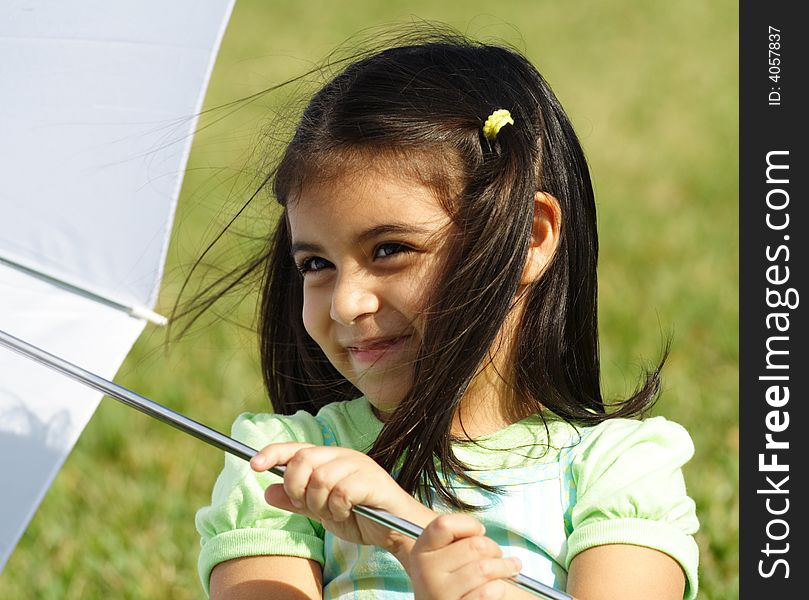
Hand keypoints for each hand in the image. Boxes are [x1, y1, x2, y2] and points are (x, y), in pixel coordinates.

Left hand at [249, 442, 435, 551]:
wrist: (396, 531)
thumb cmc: (362, 516)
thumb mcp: (322, 511)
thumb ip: (297, 501)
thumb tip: (267, 490)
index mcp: (330, 458)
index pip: (296, 449)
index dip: (273, 453)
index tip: (253, 465)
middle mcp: (343, 456)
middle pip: (303, 460)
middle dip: (297, 488)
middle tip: (310, 505)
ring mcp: (359, 466)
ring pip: (320, 478)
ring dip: (320, 503)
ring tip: (334, 511)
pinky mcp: (372, 480)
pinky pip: (340, 492)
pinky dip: (338, 508)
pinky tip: (348, 512)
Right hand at [404, 513, 521, 599]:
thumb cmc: (446, 578)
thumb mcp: (440, 554)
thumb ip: (454, 538)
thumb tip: (479, 532)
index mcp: (421, 552)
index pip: (444, 525)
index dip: (469, 524)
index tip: (480, 531)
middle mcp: (426, 573)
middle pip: (475, 545)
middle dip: (493, 547)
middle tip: (496, 553)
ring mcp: (441, 594)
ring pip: (485, 569)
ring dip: (503, 567)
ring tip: (507, 567)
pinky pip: (488, 592)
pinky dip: (498, 588)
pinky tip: (496, 587)